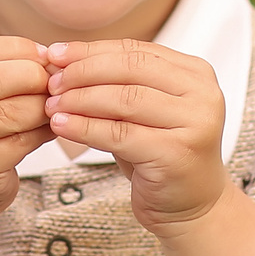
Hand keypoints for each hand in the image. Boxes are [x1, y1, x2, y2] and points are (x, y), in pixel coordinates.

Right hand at [0, 37, 53, 214]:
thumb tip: (46, 57)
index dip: (13, 48)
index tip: (42, 54)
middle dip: (28, 74)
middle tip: (53, 80)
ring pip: (6, 112)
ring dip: (40, 104)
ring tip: (54, 103)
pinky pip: (18, 142)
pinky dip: (42, 131)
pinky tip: (50, 127)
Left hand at [43, 40, 228, 238]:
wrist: (191, 204)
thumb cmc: (161, 154)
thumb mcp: (142, 110)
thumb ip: (116, 83)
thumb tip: (64, 59)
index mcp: (195, 73)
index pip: (136, 50)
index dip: (92, 50)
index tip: (57, 54)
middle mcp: (202, 94)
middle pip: (131, 69)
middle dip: (84, 72)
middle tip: (52, 82)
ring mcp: (194, 123)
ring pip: (125, 100)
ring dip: (81, 100)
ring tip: (52, 105)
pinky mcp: (176, 153)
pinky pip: (120, 134)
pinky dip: (86, 128)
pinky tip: (62, 126)